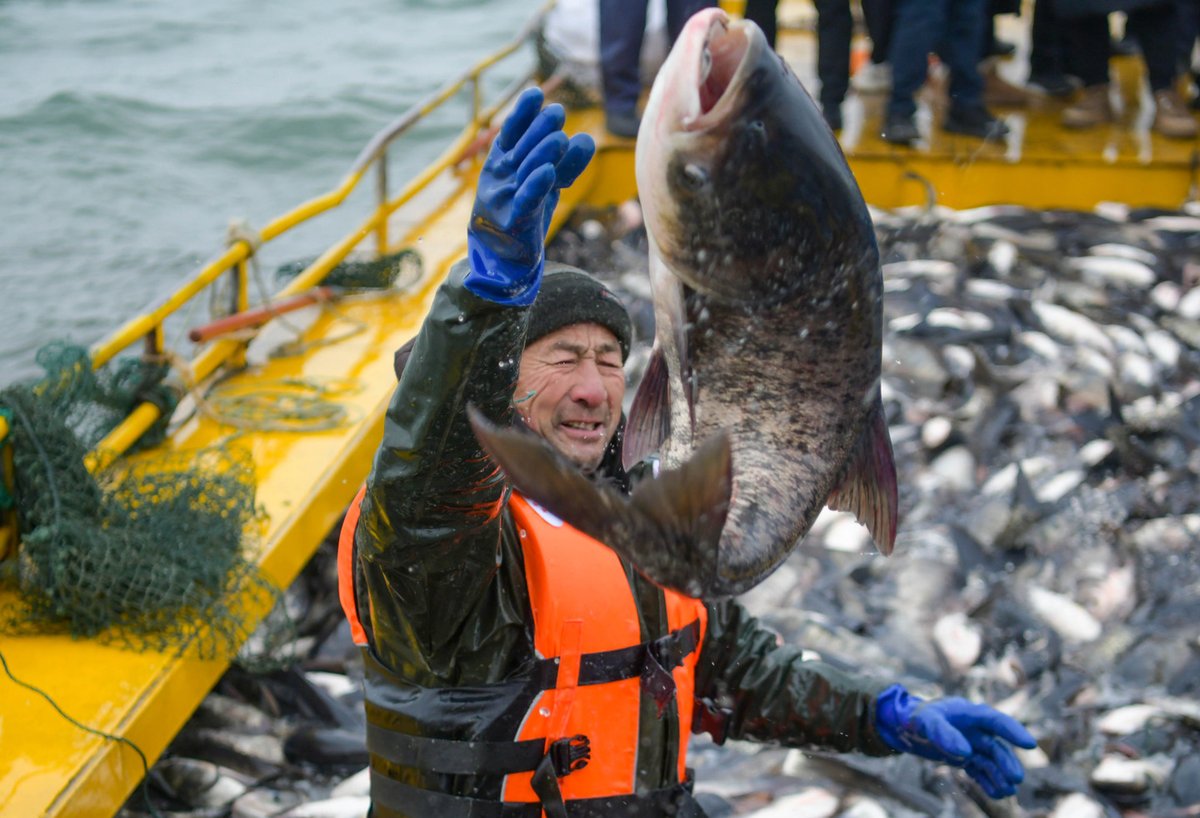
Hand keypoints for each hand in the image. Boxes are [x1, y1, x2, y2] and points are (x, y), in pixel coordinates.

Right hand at [465, 87, 594, 305]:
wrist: (505, 255)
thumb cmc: (525, 210)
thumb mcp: (544, 183)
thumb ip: (565, 163)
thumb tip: (587, 139)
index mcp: (500, 162)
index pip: (510, 132)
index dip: (522, 114)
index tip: (535, 94)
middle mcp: (499, 176)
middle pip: (521, 148)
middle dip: (539, 130)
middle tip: (557, 112)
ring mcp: (503, 198)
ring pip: (525, 171)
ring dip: (542, 153)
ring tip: (559, 138)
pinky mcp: (514, 221)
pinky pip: (526, 201)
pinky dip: (536, 186)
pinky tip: (548, 172)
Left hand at [875, 684, 1036, 798]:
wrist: (903, 725)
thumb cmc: (916, 717)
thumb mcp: (926, 722)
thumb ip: (944, 734)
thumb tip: (965, 753)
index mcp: (970, 713)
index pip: (996, 721)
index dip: (1014, 731)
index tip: (1030, 745)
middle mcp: (974, 729)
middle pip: (996, 746)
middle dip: (1007, 762)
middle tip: (1016, 779)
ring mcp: (971, 743)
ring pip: (991, 761)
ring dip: (1000, 775)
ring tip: (1007, 791)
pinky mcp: (964, 756)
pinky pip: (980, 770)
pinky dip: (988, 781)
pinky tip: (996, 793)